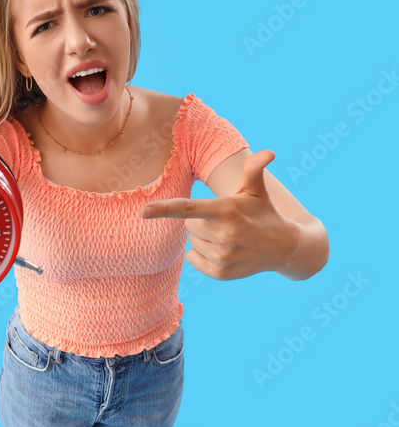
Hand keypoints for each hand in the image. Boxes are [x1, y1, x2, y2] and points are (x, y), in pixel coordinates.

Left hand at [139, 149, 299, 279]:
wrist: (284, 247)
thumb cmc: (263, 211)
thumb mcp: (258, 190)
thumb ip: (254, 169)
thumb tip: (269, 152)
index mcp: (228, 210)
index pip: (189, 209)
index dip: (163, 210)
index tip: (142, 212)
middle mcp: (224, 235)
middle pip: (188, 225)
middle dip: (199, 220)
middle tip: (222, 219)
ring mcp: (222, 257)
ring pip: (192, 242)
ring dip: (203, 238)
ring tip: (227, 236)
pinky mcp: (220, 274)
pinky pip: (193, 260)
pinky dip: (202, 255)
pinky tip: (225, 250)